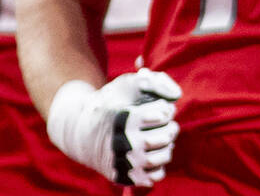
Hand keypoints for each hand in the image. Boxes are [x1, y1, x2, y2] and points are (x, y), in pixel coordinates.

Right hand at [46, 68, 180, 185]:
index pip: (162, 114)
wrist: (83, 134)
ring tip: (162, 138)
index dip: (164, 108)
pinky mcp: (126, 177)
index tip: (158, 107)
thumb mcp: (126, 85)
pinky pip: (156, 175)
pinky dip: (159, 164)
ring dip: (167, 146)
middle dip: (170, 127)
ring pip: (163, 156)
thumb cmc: (110, 105)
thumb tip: (176, 95)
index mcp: (124, 118)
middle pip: (165, 136)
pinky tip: (152, 153)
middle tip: (166, 124)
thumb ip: (154, 81)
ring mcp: (125, 162)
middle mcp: (124, 142)